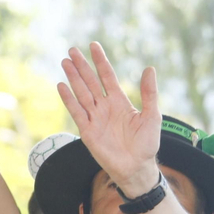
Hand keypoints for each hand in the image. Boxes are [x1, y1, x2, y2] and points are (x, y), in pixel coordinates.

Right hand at [57, 44, 161, 195]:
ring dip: (73, 78)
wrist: (137, 168)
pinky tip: (61, 85)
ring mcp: (95, 118)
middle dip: (82, 66)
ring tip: (65, 62)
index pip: (107, 76)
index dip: (101, 61)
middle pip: (90, 82)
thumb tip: (150, 69)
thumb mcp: (152, 116)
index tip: (94, 46)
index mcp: (120, 102)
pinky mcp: (87, 131)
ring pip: (81, 93)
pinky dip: (69, 99)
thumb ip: (149, 93)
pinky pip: (76, 111)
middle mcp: (105, 107)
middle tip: (72, 50)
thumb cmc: (146, 144)